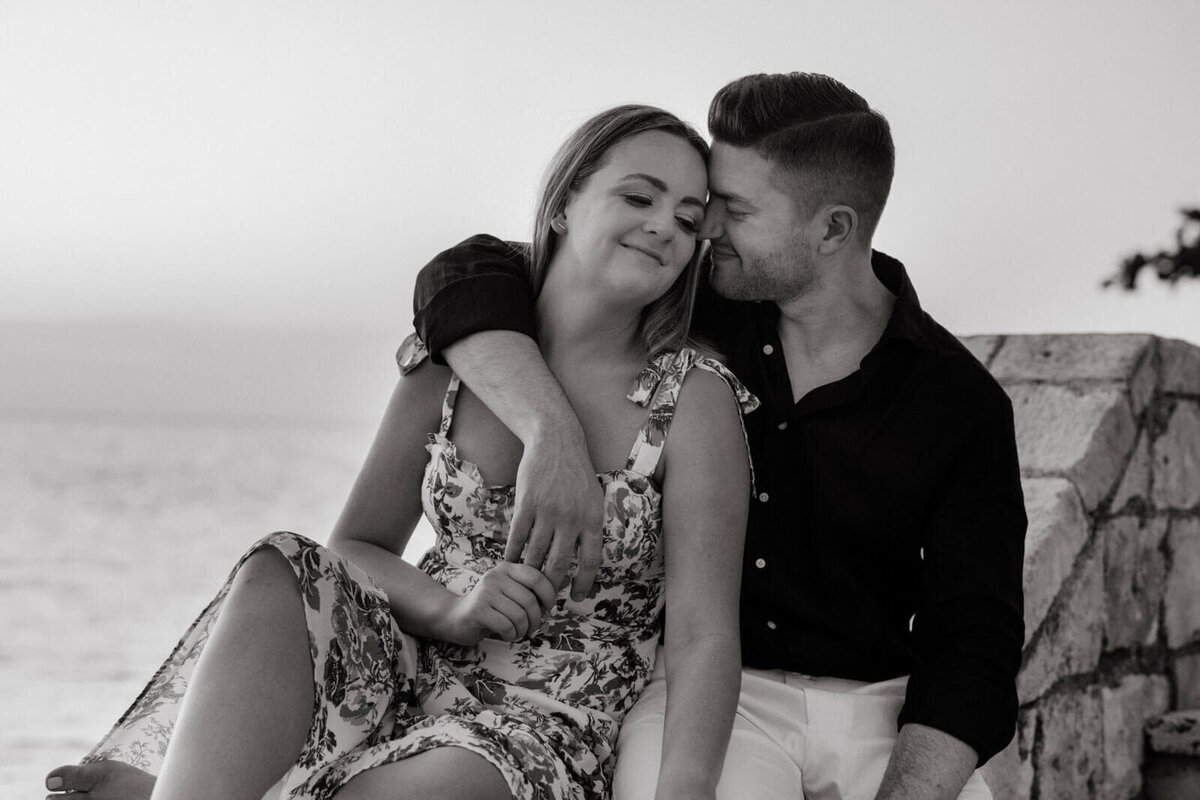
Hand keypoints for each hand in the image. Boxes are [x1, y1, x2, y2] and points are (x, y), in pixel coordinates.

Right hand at [441, 562, 557, 644]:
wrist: (455, 616)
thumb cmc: (490, 607)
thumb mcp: (511, 592)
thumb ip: (532, 589)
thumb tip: (564, 586)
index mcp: (507, 568)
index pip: (537, 577)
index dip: (549, 595)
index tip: (548, 608)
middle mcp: (496, 576)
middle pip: (530, 600)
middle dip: (536, 619)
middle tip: (532, 628)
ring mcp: (485, 592)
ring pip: (520, 615)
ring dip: (523, 630)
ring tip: (518, 632)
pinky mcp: (478, 610)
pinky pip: (507, 626)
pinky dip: (511, 635)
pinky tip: (507, 635)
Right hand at [505, 427, 604, 600]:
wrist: (556, 441)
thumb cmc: (576, 473)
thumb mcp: (594, 499)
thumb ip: (589, 527)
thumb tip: (586, 558)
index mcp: (592, 519)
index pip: (591, 561)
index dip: (583, 583)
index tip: (575, 597)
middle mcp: (571, 518)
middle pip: (560, 563)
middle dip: (551, 584)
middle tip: (545, 595)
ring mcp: (547, 511)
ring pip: (536, 553)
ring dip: (529, 571)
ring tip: (525, 582)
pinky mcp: (526, 504)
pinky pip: (517, 537)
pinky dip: (513, 553)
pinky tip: (510, 562)